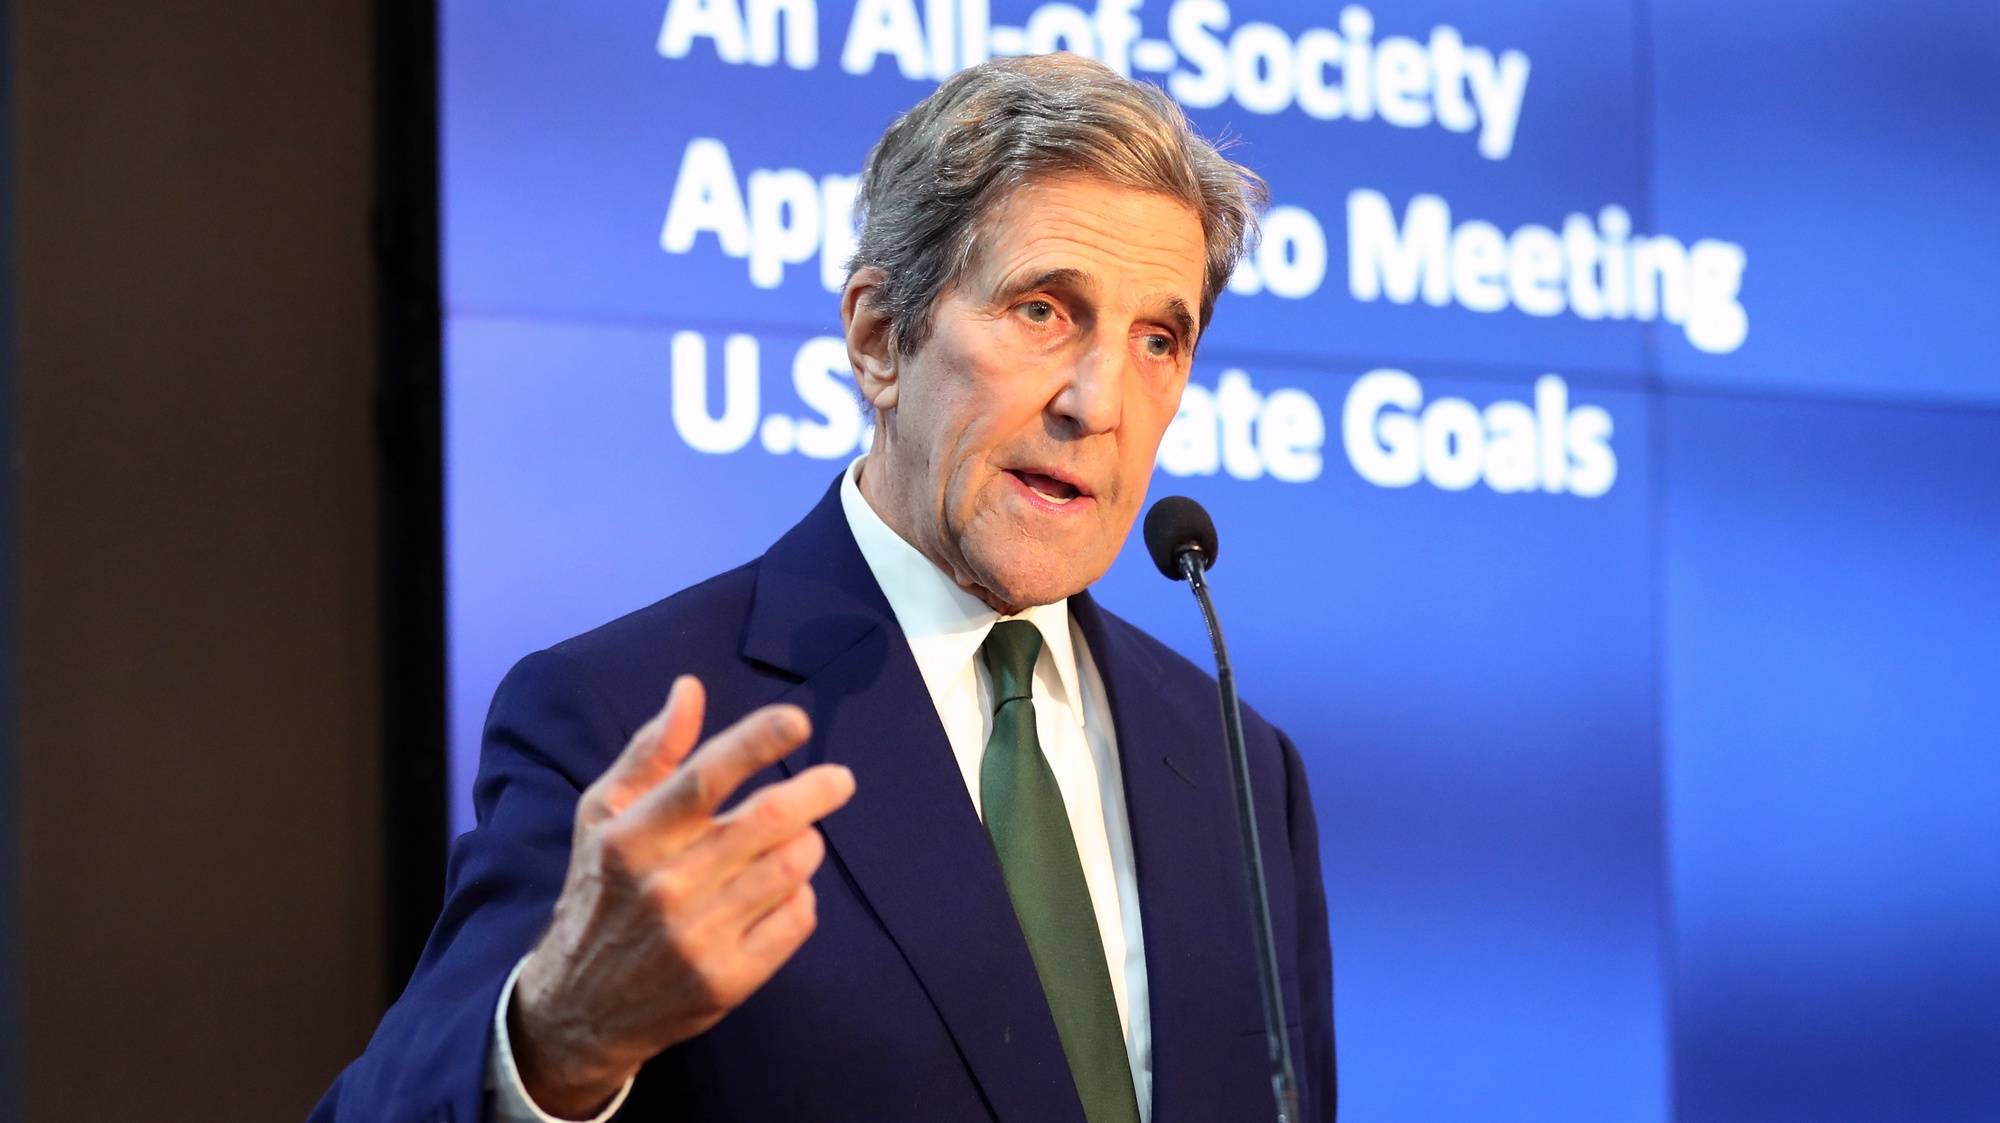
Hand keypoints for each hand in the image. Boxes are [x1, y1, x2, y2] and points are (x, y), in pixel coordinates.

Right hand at [508, 676, 854, 1116]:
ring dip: (807, 844)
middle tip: (839, 780)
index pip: (702, 779)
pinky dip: (801, 896)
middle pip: (764, 823)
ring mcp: (696, 938)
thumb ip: (651, 753)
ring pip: (789, 869)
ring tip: (797, 839)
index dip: (755, 743)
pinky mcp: (726, 981)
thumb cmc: (601, 891)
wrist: (580, 1006)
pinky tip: (782, 891)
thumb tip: (690, 688)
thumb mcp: (603, 818)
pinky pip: (796, 920)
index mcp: (631, 839)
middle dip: (815, 791)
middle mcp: (663, 887)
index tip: (798, 721)